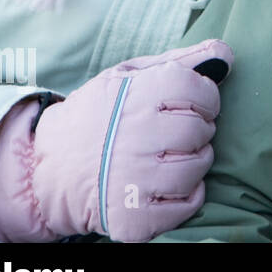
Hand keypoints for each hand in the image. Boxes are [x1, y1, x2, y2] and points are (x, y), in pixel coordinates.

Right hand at [0, 39, 233, 241]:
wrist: (46, 170)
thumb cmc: (97, 117)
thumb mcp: (127, 76)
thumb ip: (180, 62)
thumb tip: (224, 55)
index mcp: (136, 95)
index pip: (201, 91)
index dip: (205, 98)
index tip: (192, 105)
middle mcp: (135, 136)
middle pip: (201, 129)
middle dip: (197, 130)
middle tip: (176, 134)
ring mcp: (134, 180)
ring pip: (198, 167)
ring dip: (194, 163)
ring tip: (170, 157)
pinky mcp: (134, 217)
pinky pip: (188, 205)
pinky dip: (187, 196)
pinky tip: (166, 185)